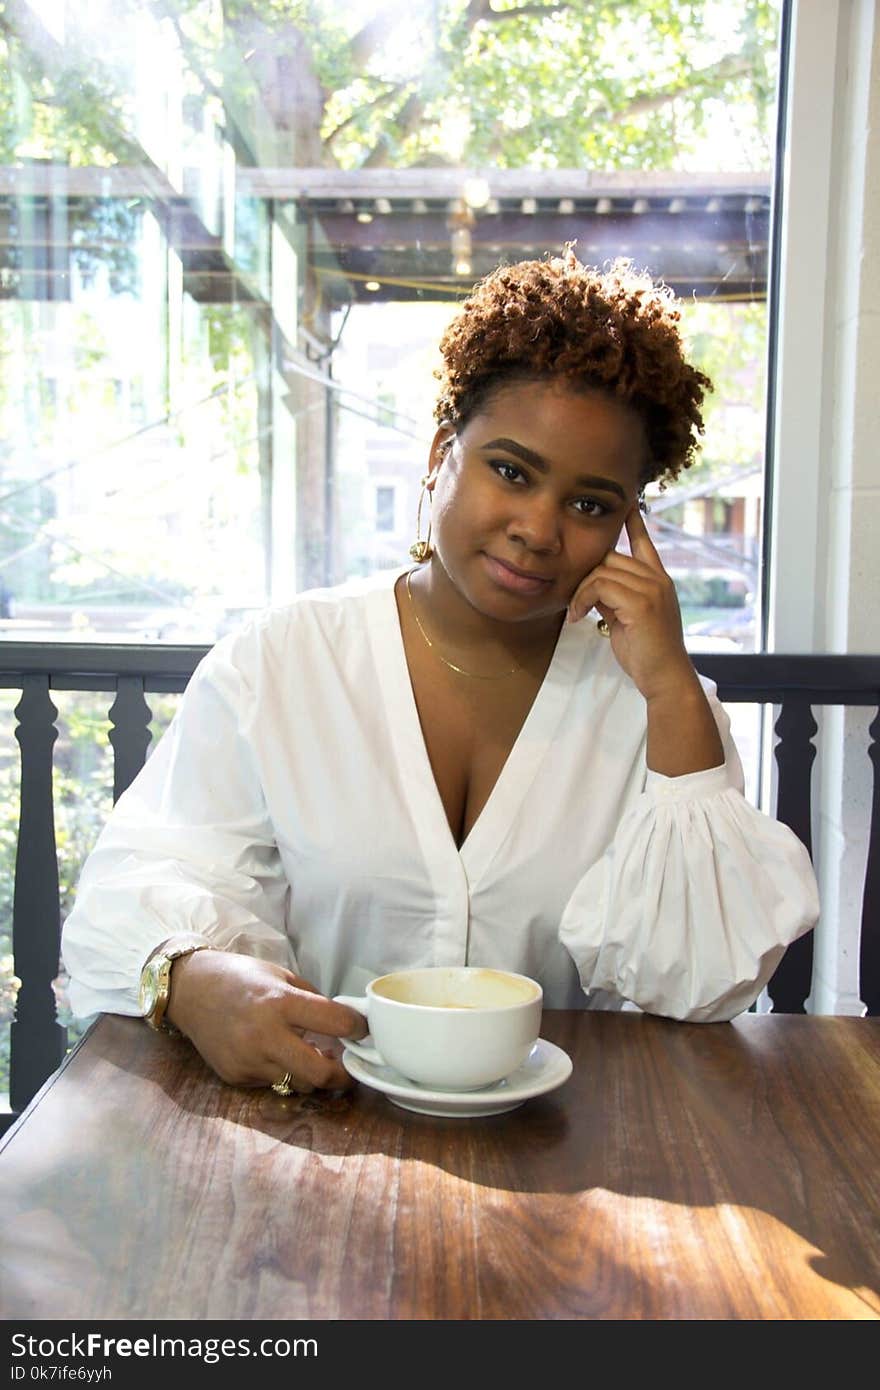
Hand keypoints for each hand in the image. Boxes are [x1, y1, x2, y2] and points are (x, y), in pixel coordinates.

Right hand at [166, 951, 368, 1092]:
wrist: (190, 990)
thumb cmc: (241, 977)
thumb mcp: (281, 976)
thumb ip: (313, 1000)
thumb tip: (344, 1021)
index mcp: (280, 1002)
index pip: (335, 1022)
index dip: (357, 1027)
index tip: (363, 1029)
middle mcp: (264, 1036)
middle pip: (319, 1073)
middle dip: (342, 1075)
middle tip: (348, 1068)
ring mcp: (248, 1060)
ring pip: (297, 1083)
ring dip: (311, 1074)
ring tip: (312, 1058)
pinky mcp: (235, 1076)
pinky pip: (271, 1082)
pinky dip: (281, 1071)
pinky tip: (275, 1054)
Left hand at [566, 503, 696, 702]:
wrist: (665, 677)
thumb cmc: (645, 653)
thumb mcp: (626, 619)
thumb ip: (615, 597)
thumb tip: (594, 587)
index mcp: (658, 581)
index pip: (644, 543)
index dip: (634, 524)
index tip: (627, 505)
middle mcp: (657, 579)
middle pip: (610, 557)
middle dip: (586, 576)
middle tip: (575, 601)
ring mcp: (651, 588)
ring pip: (602, 570)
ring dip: (581, 591)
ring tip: (576, 612)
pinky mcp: (641, 602)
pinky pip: (599, 585)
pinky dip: (583, 599)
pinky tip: (579, 616)